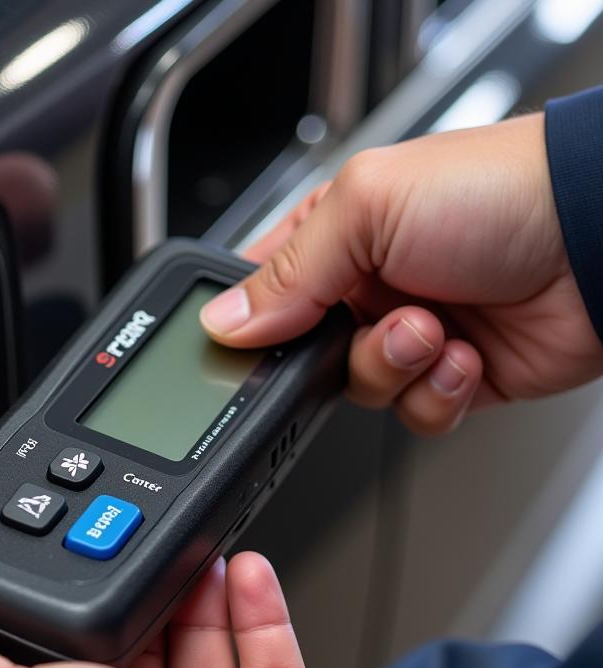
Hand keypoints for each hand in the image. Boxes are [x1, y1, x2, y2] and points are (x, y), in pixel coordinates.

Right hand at [200, 114, 602, 434]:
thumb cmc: (503, 192)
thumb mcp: (368, 208)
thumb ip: (287, 272)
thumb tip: (224, 323)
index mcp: (338, 237)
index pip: (265, 291)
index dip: (253, 324)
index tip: (253, 343)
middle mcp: (371, 289)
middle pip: (306, 359)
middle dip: (337, 352)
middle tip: (367, 323)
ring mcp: (413, 336)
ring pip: (359, 393)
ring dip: (394, 368)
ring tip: (433, 329)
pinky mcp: (453, 378)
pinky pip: (414, 416)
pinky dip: (438, 394)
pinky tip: (465, 355)